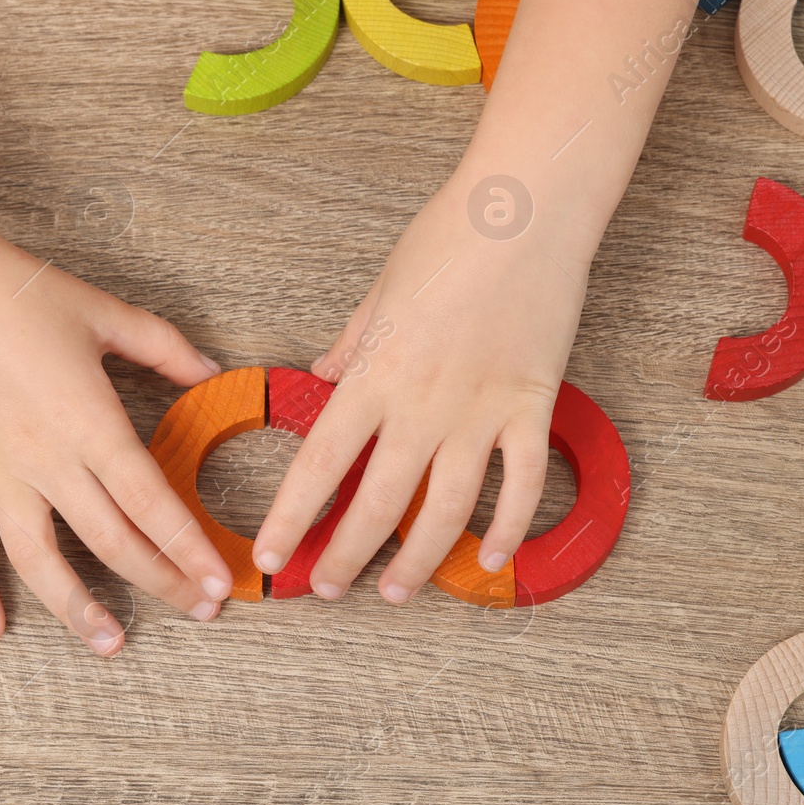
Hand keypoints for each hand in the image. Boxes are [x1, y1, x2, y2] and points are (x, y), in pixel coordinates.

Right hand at [0, 220, 233, 653]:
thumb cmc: (21, 292)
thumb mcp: (107, 314)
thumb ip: (166, 349)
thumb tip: (213, 370)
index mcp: (91, 423)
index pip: (151, 502)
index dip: (189, 548)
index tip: (221, 583)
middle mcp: (46, 459)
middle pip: (111, 541)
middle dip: (161, 581)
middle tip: (198, 610)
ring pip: (40, 559)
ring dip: (77, 608)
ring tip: (111, 645)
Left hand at [252, 178, 590, 602]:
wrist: (525, 211)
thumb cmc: (448, 238)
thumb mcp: (378, 290)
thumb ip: (351, 343)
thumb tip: (323, 373)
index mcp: (374, 374)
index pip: (319, 464)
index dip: (292, 519)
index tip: (271, 557)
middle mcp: (422, 404)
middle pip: (378, 502)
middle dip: (346, 557)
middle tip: (326, 590)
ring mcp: (481, 411)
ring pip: (446, 510)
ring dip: (418, 560)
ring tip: (396, 593)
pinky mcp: (532, 407)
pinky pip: (521, 484)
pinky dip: (509, 528)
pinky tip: (490, 559)